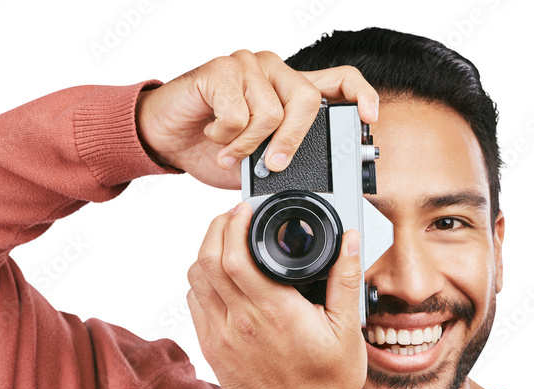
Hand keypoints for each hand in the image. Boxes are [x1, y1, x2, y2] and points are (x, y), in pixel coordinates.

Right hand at [135, 49, 378, 188]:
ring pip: (270, 112)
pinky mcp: (221, 69)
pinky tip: (212, 135)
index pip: (339, 79)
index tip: (368, 118)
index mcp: (289, 90)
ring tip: (228, 151)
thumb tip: (316, 179)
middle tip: (273, 165)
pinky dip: (224, 138)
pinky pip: (238, 114)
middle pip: (306, 100)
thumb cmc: (211, 145)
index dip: (360, 95)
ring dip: (246, 146)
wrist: (165, 137)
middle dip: (292, 142)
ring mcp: (248, 65)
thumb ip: (285, 157)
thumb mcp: (258, 160)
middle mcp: (273, 70)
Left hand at [186, 202, 367, 388]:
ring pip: (194, 280)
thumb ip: (346, 279)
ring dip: (206, 254)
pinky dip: (202, 282)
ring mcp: (221, 338)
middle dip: (216, 228)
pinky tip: (222, 278)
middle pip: (206, 260)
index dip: (233, 224)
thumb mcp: (348, 329)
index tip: (245, 209)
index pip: (234, 256)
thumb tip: (349, 240)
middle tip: (234, 218)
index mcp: (274, 313)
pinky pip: (194, 304)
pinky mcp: (212, 350)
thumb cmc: (328, 381)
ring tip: (228, 243)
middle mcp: (240, 324)